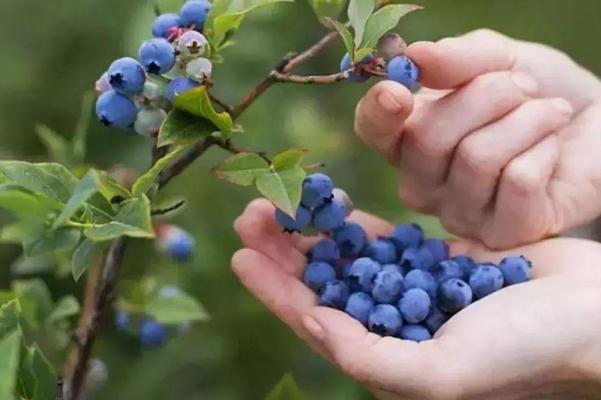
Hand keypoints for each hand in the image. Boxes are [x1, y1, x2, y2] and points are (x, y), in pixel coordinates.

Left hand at [232, 199, 600, 399]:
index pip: (315, 322)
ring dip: (311, 231)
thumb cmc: (525, 352)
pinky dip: (354, 223)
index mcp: (388, 359)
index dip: (275, 290)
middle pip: (323, 284)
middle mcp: (393, 325)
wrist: (591, 314)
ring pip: (346, 258)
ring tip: (278, 201)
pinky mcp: (434, 260)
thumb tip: (315, 326)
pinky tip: (329, 204)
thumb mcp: (444, 373)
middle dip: (283, 252)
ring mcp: (412, 290)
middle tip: (250, 214)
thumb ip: (373, 357)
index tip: (240, 255)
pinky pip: (383, 240)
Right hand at [355, 29, 600, 248]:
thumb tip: (414, 57)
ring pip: (475, 158)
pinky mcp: (503, 233)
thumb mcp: (498, 59)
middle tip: (523, 86)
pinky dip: (544, 150)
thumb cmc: (536, 91)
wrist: (595, 122)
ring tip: (549, 112)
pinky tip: (552, 150)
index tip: (397, 90)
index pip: (372, 131)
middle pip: (427, 139)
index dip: (378, 113)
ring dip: (524, 120)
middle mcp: (424, 183)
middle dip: (484, 97)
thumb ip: (456, 59)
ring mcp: (459, 214)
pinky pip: (516, 181)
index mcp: (409, 138)